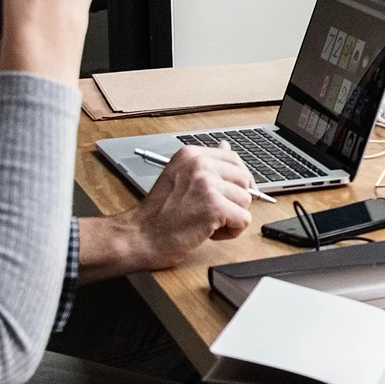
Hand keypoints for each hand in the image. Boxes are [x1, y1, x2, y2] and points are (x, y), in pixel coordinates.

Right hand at [81, 143, 255, 279]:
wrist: (138, 237)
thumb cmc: (157, 214)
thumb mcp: (178, 177)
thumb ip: (205, 164)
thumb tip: (226, 146)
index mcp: (191, 155)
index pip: (233, 158)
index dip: (237, 180)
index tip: (228, 194)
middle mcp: (200, 164)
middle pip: (244, 179)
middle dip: (234, 200)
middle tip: (211, 212)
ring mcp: (207, 184)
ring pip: (246, 200)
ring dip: (231, 217)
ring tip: (205, 222)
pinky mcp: (214, 206)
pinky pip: (243, 220)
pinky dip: (231, 232)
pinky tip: (209, 232)